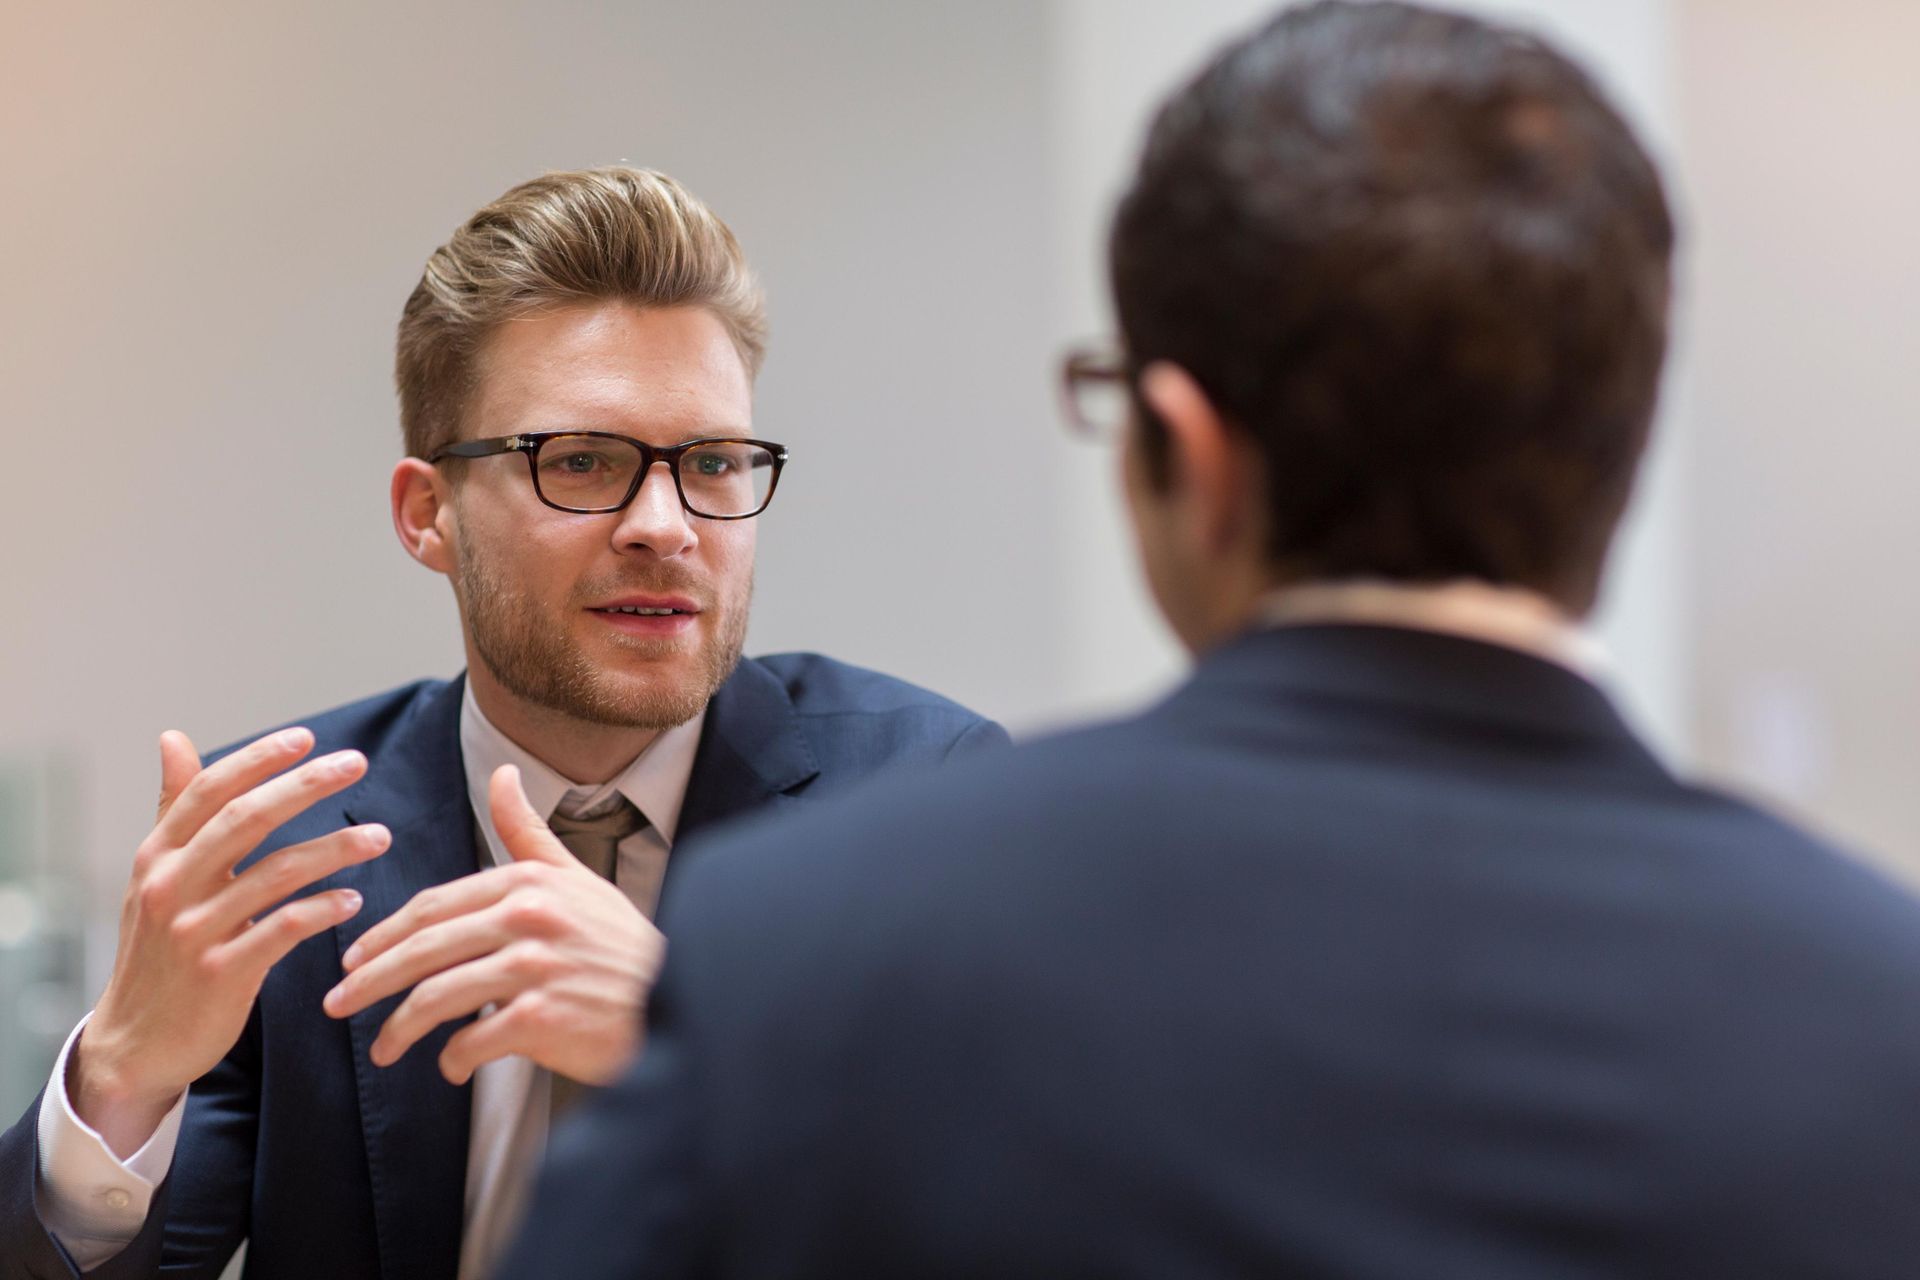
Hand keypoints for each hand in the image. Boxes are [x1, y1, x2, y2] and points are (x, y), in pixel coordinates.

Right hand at [75, 728, 388, 1158]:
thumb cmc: (157, 951)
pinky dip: (324, 909)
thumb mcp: (155, 877)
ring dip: (335, 849)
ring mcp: (193, 931)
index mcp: (157, 856)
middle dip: (305, 786)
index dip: (258, 760)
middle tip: (356, 763)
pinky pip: (283, 929)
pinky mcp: (222, 973)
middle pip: (245, 821)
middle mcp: (169, 887)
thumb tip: (174, 737)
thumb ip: (175, 809)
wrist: (135, 1043)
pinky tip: (354, 899)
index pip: (208, 791)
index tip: (307, 738)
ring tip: (380, 836)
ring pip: (275, 873)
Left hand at [324, 765, 664, 1086]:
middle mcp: (529, 919)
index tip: (355, 960)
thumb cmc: (619, 945)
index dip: (385, 935)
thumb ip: (529, 832)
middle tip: (339, 1003)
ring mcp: (536, 969)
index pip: (434, 906)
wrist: (675, 1001)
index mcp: (529, 883)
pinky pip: (474, 1041)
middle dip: (372, 979)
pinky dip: (453, 1059)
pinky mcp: (544, 1018)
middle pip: (424, 949)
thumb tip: (503, 774)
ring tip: (385, 1048)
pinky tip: (449, 1067)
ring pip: (438, 998)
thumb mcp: (576, 877)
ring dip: (400, 1028)